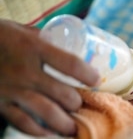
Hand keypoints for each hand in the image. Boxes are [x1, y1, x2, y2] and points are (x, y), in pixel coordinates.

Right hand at [0, 19, 98, 135]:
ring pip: (47, 113)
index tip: (96, 80)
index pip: (71, 64)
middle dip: (78, 103)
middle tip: (82, 105)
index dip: (88, 75)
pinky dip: (40, 132)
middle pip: (63, 94)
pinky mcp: (1, 104)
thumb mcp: (24, 31)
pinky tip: (50, 134)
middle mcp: (26, 71)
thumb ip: (47, 40)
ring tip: (73, 127)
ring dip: (65, 123)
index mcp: (34, 49)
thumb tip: (70, 47)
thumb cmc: (0, 37)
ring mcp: (13, 90)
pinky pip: (23, 123)